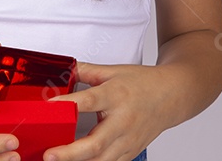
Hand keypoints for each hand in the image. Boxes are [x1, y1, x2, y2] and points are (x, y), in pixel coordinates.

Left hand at [42, 61, 179, 160]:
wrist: (173, 95)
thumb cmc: (144, 83)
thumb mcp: (113, 71)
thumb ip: (86, 71)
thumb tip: (64, 69)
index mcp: (116, 95)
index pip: (89, 101)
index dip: (68, 105)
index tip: (48, 108)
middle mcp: (123, 121)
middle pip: (96, 142)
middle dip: (70, 153)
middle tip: (49, 155)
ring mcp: (128, 139)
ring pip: (103, 160)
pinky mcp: (131, 151)